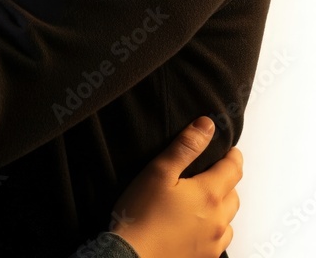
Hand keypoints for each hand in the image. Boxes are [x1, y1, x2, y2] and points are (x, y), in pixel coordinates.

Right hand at [110, 117, 240, 257]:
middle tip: (215, 172)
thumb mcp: (159, 171)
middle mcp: (218, 220)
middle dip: (228, 180)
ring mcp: (214, 242)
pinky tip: (199, 225)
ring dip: (222, 206)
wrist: (134, 256)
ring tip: (206, 199)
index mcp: (209, 195)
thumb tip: (207, 125)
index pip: (233, 170)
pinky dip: (215, 227)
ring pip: (228, 219)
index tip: (231, 149)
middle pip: (234, 195)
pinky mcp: (206, 257)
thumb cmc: (142, 212)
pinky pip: (220, 240)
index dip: (233, 156)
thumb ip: (185, 147)